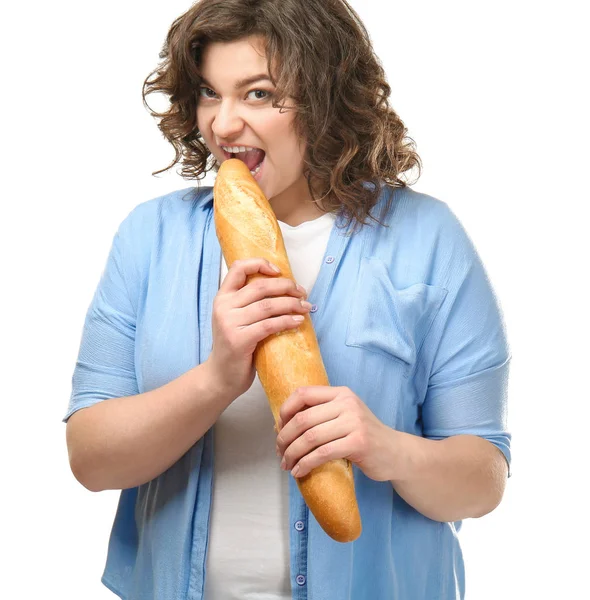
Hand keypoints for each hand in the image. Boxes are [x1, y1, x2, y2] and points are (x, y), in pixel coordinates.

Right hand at [207, 258, 310, 399]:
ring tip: (306, 307)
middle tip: (302, 292)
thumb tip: (283, 287)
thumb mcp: (236, 319)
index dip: (260, 264)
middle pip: (261, 286)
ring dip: (292, 304)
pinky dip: (287, 321)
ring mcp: (229, 323)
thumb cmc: (236, 346)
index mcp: (222, 297)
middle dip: (286, 286)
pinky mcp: (239, 340)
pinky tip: (299, 321)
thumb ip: (249, 303)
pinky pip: (269, 325)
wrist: (221, 376)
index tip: (279, 271)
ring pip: (268, 305)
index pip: (239, 268)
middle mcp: (223, 307)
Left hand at [276, 386, 395, 481]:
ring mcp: (354, 422)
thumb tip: (282, 425)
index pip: (303, 393)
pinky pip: (322, 453)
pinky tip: (299, 471)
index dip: (285, 410)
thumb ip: (321, 414)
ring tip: (287, 465)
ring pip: (310, 437)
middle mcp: (346, 403)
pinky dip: (306, 464)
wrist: (395, 452)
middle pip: (303, 418)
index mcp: (340, 393)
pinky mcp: (358, 443)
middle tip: (280, 452)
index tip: (279, 428)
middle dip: (285, 438)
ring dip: (292, 454)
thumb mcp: (344, 415)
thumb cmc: (363, 435)